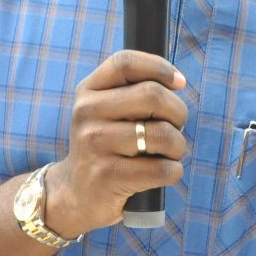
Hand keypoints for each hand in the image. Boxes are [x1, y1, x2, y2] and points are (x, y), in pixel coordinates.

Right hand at [43, 51, 187, 236]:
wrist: (76, 193)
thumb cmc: (107, 146)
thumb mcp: (106, 111)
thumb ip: (133, 90)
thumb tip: (178, 81)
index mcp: (88, 91)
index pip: (126, 63)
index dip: (160, 67)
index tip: (180, 83)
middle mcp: (87, 113)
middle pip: (152, 95)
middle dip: (178, 112)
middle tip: (176, 128)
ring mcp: (95, 144)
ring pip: (162, 134)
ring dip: (178, 146)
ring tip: (170, 153)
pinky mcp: (107, 176)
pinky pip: (162, 169)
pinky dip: (174, 171)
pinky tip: (164, 173)